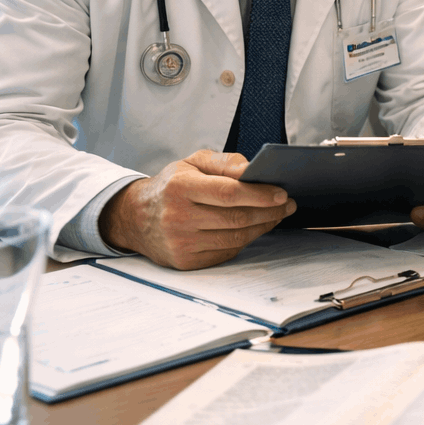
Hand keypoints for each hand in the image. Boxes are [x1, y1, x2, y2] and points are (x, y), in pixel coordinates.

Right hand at [100, 150, 293, 269]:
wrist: (135, 217)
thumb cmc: (171, 186)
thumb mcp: (193, 163)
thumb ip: (226, 162)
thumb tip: (254, 171)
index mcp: (180, 187)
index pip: (228, 193)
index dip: (260, 195)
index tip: (282, 194)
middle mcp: (178, 217)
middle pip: (236, 218)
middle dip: (269, 211)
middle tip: (288, 204)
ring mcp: (180, 243)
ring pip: (235, 238)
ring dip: (263, 226)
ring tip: (277, 214)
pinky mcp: (185, 261)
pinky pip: (226, 252)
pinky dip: (245, 240)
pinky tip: (254, 228)